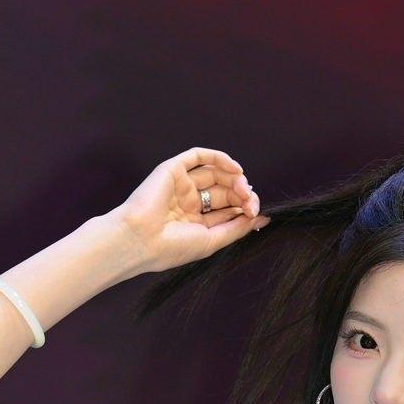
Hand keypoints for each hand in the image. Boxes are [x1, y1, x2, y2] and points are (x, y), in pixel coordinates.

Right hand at [107, 146, 269, 272]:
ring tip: (243, 188)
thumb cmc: (171, 247)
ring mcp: (180, 185)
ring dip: (234, 177)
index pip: (227, 208)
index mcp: (195, 221)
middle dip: (242, 193)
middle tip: (249, 201)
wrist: (140, 240)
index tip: (255, 214)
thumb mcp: (212, 240)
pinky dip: (219, 158)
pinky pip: (198, 156)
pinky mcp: (172, 170)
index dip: (244, 208)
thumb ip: (237, 227)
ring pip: (215, 172)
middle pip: (224, 189)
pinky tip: (235, 169)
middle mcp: (188, 201)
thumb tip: (263, 218)